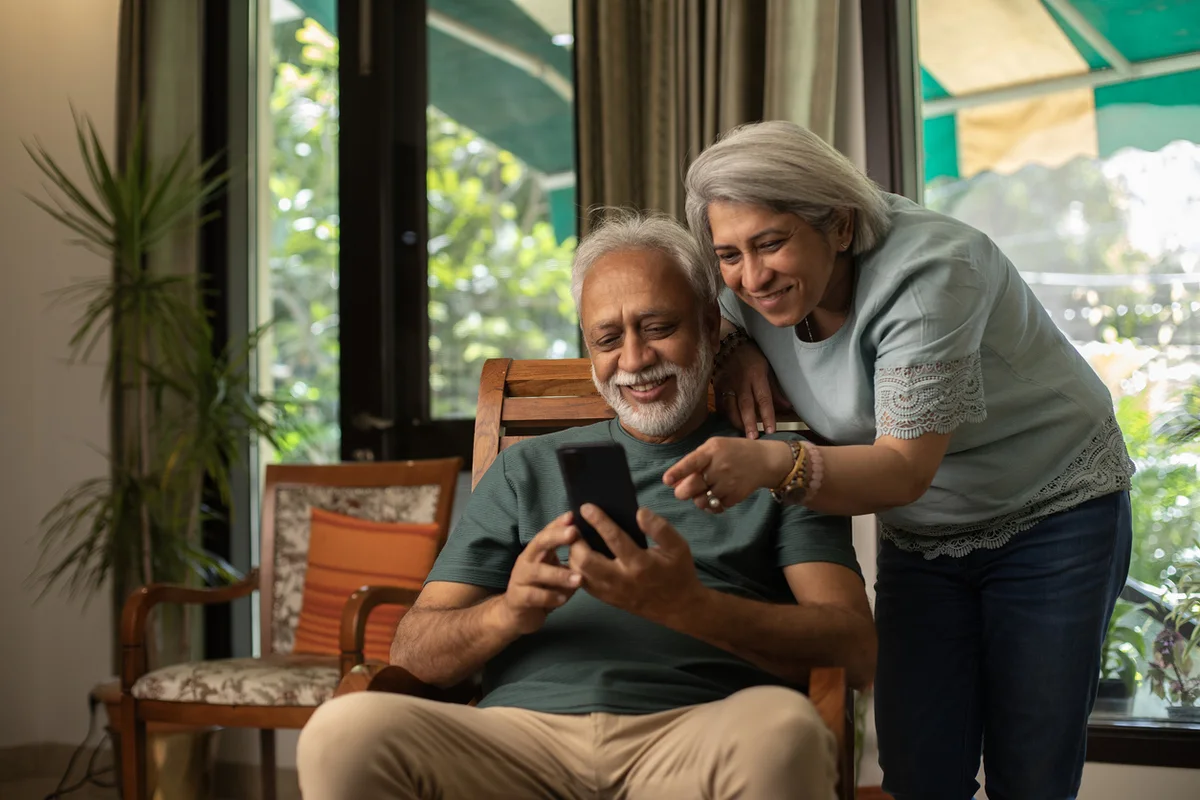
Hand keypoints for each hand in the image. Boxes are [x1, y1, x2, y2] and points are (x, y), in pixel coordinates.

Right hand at [498, 512, 581, 634]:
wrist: (517, 615)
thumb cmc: (541, 589)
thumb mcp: (555, 571)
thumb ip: (569, 561)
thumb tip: (592, 548)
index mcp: (536, 552)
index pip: (547, 532)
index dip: (558, 524)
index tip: (572, 515)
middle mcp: (526, 561)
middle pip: (539, 544)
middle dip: (556, 537)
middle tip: (574, 533)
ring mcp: (519, 579)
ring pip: (537, 572)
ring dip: (559, 574)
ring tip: (579, 579)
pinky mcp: (518, 598)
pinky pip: (533, 596)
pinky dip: (549, 597)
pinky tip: (563, 600)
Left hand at [568, 505, 703, 623]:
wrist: (678, 607)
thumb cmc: (678, 572)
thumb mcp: (679, 547)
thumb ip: (660, 528)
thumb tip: (640, 512)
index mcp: (641, 564)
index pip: (614, 539)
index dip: (598, 521)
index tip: (586, 507)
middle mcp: (622, 580)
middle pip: (587, 561)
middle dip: (576, 542)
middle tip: (574, 526)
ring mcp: (612, 592)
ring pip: (580, 574)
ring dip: (573, 555)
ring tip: (576, 539)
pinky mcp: (607, 599)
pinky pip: (584, 583)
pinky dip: (577, 568)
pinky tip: (580, 555)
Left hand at [662, 437, 794, 511]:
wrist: (763, 461)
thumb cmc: (733, 452)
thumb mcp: (714, 447)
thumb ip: (695, 461)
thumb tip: (674, 480)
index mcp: (711, 451)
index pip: (691, 463)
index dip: (677, 472)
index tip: (666, 480)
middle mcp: (719, 467)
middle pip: (692, 487)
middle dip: (682, 492)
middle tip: (682, 492)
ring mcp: (728, 483)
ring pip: (702, 501)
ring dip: (698, 499)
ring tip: (704, 491)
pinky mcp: (735, 496)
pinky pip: (715, 507)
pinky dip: (712, 504)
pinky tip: (717, 495)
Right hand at [714, 341, 791, 437]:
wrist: (728, 343)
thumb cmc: (751, 356)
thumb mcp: (767, 368)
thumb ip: (775, 389)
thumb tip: (788, 407)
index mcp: (757, 375)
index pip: (764, 398)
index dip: (768, 415)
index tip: (771, 430)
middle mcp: (741, 381)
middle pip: (746, 405)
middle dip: (749, 423)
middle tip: (753, 438)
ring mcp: (727, 384)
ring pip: (730, 407)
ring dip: (736, 422)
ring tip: (742, 434)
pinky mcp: (716, 386)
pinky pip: (720, 404)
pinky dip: (725, 415)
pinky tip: (730, 424)